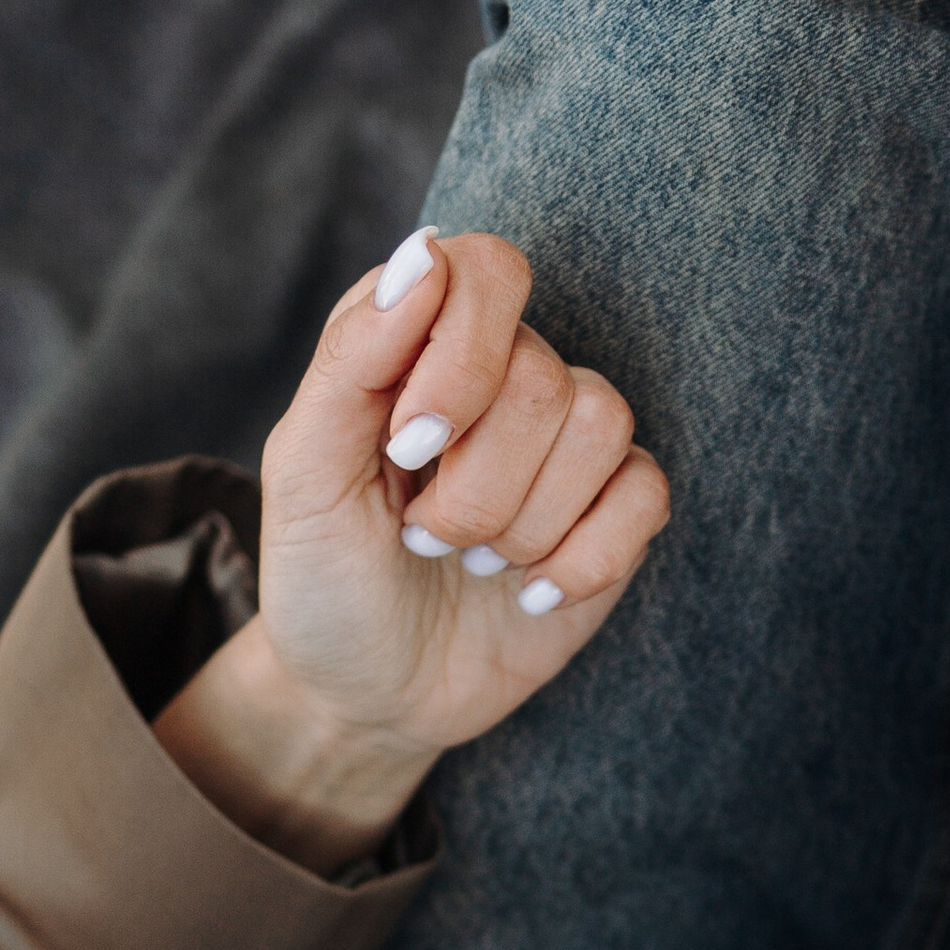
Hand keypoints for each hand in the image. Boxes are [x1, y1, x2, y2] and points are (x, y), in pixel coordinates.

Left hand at [155, 228, 668, 871]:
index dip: (460, 360)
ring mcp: (565, 447)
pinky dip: (583, 559)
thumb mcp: (303, 474)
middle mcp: (502, 376)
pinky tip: (530, 595)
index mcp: (420, 341)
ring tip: (473, 563)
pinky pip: (646, 494)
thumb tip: (425, 253)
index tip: (406, 450)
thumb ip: (352, 357)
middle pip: (543, 376)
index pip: (487, 272)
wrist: (370, 697)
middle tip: (423, 538)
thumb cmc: (327, 578)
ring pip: (603, 425)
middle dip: (476, 485)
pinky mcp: (613, 514)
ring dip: (524, 522)